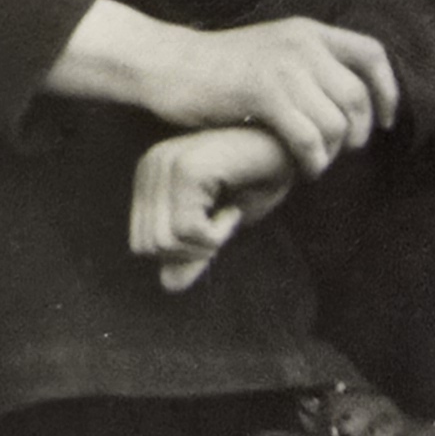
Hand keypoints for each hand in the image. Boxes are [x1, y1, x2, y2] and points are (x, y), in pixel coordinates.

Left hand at [130, 124, 297, 292]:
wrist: (292, 149)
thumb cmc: (259, 181)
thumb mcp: (220, 225)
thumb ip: (191, 252)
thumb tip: (168, 286)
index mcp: (150, 176)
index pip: (142, 244)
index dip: (182, 252)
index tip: (213, 225)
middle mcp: (151, 165)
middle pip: (149, 246)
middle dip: (192, 251)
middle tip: (223, 222)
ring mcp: (166, 164)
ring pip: (167, 242)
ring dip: (208, 241)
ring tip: (229, 211)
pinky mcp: (187, 169)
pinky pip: (189, 230)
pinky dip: (218, 233)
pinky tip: (235, 206)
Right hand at [145, 16, 402, 180]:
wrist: (168, 64)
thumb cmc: (217, 70)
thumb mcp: (272, 52)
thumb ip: (308, 67)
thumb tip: (345, 103)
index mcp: (308, 31)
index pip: (372, 54)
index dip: (387, 91)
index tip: (385, 121)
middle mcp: (302, 43)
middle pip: (357, 97)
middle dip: (356, 134)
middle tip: (336, 152)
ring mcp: (283, 66)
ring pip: (335, 123)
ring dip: (330, 153)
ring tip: (313, 162)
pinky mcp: (263, 91)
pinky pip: (308, 136)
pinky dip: (311, 160)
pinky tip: (299, 168)